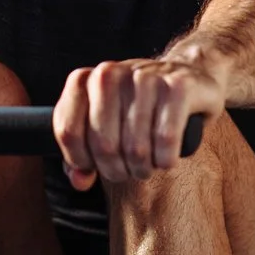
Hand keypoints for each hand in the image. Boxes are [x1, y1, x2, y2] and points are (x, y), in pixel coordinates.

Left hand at [53, 56, 225, 190]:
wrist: (187, 76)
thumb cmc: (140, 107)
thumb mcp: (104, 125)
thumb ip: (83, 154)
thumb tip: (80, 180)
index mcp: (85, 80)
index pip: (68, 132)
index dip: (80, 160)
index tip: (94, 166)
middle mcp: (110, 73)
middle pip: (103, 145)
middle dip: (116, 170)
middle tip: (128, 170)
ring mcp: (144, 77)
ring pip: (136, 148)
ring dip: (143, 168)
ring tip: (148, 163)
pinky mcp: (178, 86)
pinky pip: (166, 139)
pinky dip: (166, 159)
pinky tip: (166, 156)